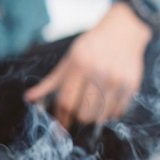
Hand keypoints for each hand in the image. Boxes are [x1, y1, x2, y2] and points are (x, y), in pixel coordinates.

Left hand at [24, 2, 152, 130]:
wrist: (123, 30)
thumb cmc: (91, 47)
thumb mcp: (68, 60)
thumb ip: (49, 82)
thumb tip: (28, 99)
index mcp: (79, 65)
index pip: (66, 102)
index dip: (61, 119)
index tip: (60, 128)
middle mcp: (99, 72)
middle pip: (83, 113)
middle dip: (77, 118)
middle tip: (78, 112)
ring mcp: (116, 79)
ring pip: (100, 116)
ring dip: (94, 117)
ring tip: (93, 107)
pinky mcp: (131, 84)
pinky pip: (117, 113)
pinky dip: (110, 114)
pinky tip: (107, 103)